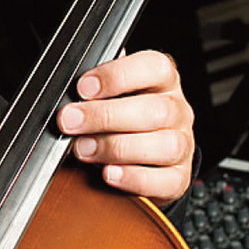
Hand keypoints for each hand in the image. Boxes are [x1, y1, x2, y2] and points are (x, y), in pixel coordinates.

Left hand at [56, 50, 194, 205]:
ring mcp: (182, 144)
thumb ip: (93, 92)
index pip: (154, 67)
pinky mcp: (179, 176)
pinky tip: (109, 173)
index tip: (83, 87)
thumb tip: (67, 98)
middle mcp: (176, 110)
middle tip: (70, 121)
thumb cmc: (118, 117)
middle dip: (105, 116)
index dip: (117, 76)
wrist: (141, 155)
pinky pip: (165, 180)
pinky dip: (134, 178)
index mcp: (161, 81)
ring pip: (165, 146)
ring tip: (83, 149)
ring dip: (116, 148)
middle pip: (155, 110)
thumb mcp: (107, 95)